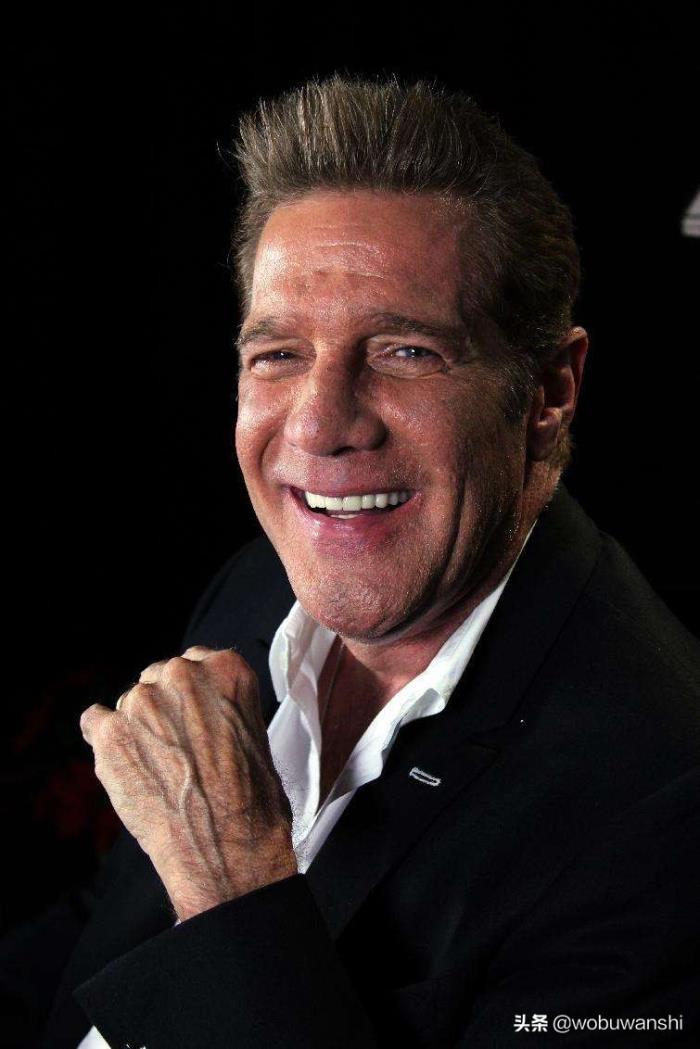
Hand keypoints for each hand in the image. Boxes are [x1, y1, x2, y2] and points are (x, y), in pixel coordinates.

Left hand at [80, 647, 297, 919]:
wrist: (226, 851)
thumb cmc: (251, 804)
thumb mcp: (254, 734)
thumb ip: (221, 707)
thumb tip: (196, 710)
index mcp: (226, 669)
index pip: (197, 662)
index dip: (194, 696)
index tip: (195, 717)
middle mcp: (182, 675)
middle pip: (160, 677)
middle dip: (166, 709)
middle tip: (178, 749)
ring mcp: (142, 702)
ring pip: (130, 702)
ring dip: (139, 728)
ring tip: (159, 769)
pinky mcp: (110, 734)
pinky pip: (94, 722)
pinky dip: (105, 741)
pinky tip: (126, 765)